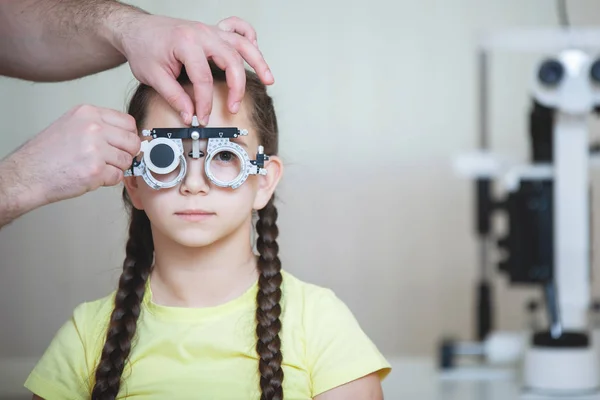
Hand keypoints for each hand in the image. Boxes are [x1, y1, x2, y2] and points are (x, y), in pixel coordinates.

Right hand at [7, 104, 139, 204]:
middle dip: (127, 153)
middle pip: (132, 141)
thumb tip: (127, 135)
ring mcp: (95, 149)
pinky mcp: (95, 170)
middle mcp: (93, 127)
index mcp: (88, 113)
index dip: (129, 136)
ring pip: (127, 160)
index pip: (129, 122)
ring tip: (98, 167)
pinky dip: (108, 180)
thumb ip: (99, 125)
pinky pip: (118, 177)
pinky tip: (92, 176)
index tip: (123, 144)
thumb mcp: (72, 125)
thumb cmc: (48, 153)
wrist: (29, 173)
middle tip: (114, 159)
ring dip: (116, 168)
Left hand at [116, 15, 273, 125]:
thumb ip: (175, 97)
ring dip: (258, 62)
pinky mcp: (213, 31)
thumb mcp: (153, 76)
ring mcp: (210, 30)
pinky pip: (239, 29)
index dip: (205, 102)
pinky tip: (255, 53)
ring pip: (242, 44)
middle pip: (231, 61)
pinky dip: (250, 40)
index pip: (204, 79)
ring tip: (269, 80)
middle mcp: (202, 33)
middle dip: (236, 87)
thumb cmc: (143, 48)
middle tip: (233, 107)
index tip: (203, 117)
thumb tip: (190, 115)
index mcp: (186, 43)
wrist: (136, 29)